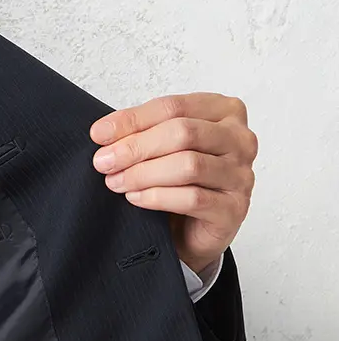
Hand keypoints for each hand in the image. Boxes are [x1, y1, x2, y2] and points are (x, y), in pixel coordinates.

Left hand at [90, 93, 257, 274]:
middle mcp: (240, 140)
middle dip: (136, 147)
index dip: (133, 120)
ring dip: (143, 173)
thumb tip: (103, 132)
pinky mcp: (234, 209)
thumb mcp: (161, 150)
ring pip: (188, 165)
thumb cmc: (179, 184)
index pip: (174, 106)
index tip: (99, 134)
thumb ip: (141, 134)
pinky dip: (157, 197)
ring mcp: (241, 175)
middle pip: (183, 133)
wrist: (194, 233)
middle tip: (104, 162)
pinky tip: (135, 199)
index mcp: (224, 111)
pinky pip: (193, 198)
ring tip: (115, 182)